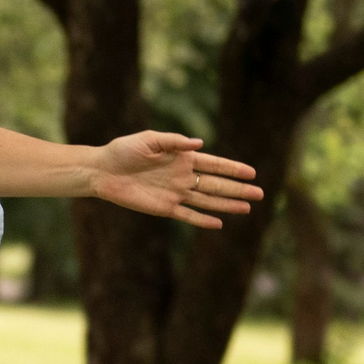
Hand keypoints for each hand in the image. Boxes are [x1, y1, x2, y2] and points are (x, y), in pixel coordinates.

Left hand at [90, 131, 262, 227]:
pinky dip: (202, 220)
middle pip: (216, 185)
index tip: (252, 172)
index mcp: (182, 158)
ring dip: (227, 205)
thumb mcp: (149, 139)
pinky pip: (187, 216)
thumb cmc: (124, 150)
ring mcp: (175, 194)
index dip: (233, 168)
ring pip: (207, 201)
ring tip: (247, 209)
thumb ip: (174, 142)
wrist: (103, 170)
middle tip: (260, 194)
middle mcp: (183, 177)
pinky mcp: (164, 208)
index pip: (215, 164)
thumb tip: (199, 143)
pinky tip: (219, 224)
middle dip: (238, 190)